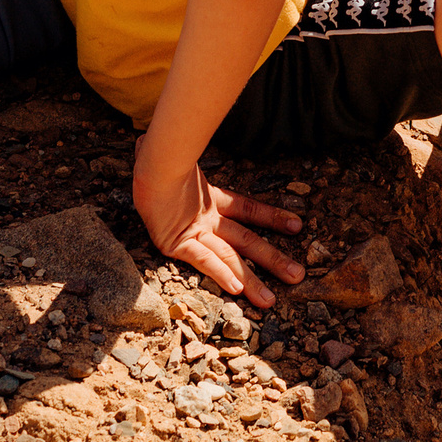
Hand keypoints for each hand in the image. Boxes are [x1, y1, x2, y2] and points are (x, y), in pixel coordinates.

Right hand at [132, 135, 303, 305]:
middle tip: (298, 276)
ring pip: (230, 257)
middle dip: (272, 260)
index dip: (272, 217)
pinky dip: (220, 273)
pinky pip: (203, 260)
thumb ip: (166, 152)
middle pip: (246, 241)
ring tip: (270, 301)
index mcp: (208, 199)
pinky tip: (237, 290)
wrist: (149, 158)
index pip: (247, 209)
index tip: (297, 225)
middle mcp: (206, 218)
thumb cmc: (156, 155)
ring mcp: (193, 231)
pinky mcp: (177, 242)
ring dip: (251, 280)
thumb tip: (143, 140)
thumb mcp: (172, 157)